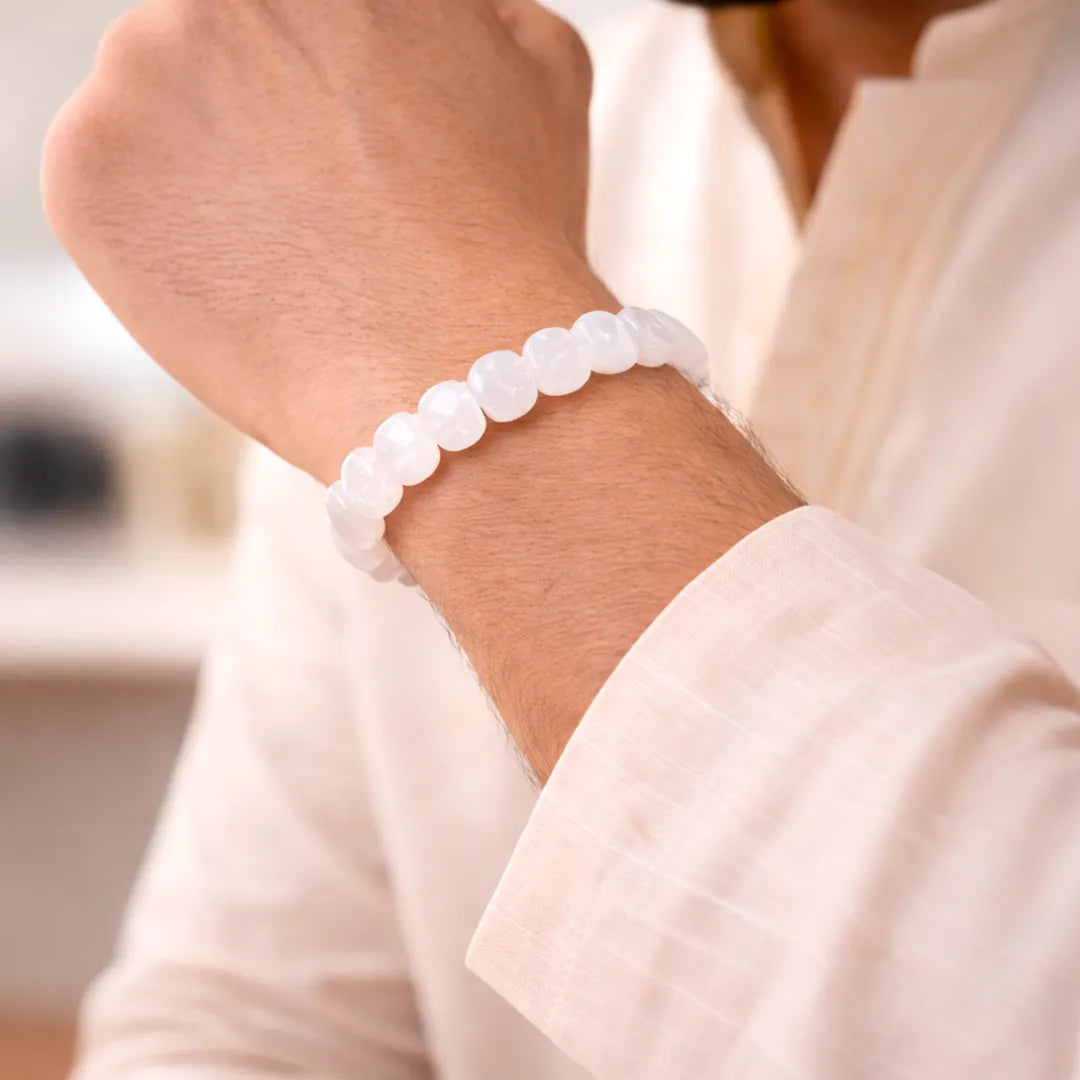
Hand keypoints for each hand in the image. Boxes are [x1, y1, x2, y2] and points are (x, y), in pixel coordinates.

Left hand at [42, 0, 607, 480]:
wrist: (453, 371)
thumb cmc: (512, 235)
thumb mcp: (542, 70)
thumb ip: (475, 13)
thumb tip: (449, 13)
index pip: (296, 17)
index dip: (328, 84)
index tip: (346, 138)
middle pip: (224, 48)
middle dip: (266, 113)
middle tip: (326, 202)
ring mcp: (139, 69)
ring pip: (162, 117)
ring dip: (212, 173)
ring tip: (296, 256)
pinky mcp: (85, 172)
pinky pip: (112, 195)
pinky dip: (162, 239)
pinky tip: (243, 284)